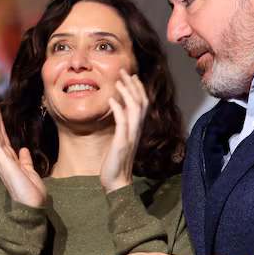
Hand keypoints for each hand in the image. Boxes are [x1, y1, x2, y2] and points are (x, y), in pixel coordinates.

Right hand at [0, 97, 46, 207]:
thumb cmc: (32, 192)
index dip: (0, 123)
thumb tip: (23, 149)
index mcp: (9, 160)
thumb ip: (25, 161)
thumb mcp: (30, 172)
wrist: (33, 205)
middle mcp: (3, 159)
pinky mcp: (4, 164)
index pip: (3, 137)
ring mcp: (2, 161)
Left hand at [100, 70, 148, 192]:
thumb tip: (119, 110)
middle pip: (141, 102)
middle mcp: (137, 131)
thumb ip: (122, 126)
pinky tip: (111, 99)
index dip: (138, 88)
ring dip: (127, 93)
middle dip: (133, 85)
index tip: (131, 76)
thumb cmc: (116, 163)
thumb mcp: (121, 141)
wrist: (117, 183)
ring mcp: (131, 136)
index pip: (142, 104)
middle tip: (125, 71)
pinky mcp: (122, 143)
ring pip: (135, 109)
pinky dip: (118, 109)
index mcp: (137, 130)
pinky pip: (122, 122)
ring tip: (118, 81)